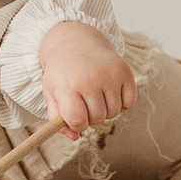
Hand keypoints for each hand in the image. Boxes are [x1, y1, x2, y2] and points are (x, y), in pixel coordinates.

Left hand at [38, 19, 137, 136]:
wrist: (77, 42)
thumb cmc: (62, 73)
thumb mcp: (51, 92)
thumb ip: (57, 118)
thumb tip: (74, 137)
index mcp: (67, 85)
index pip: (78, 120)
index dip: (76, 124)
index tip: (75, 117)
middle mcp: (90, 79)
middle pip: (97, 119)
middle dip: (90, 116)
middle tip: (84, 101)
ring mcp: (110, 75)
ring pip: (113, 113)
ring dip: (105, 110)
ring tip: (95, 95)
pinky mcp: (125, 72)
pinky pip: (129, 104)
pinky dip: (121, 104)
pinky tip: (110, 91)